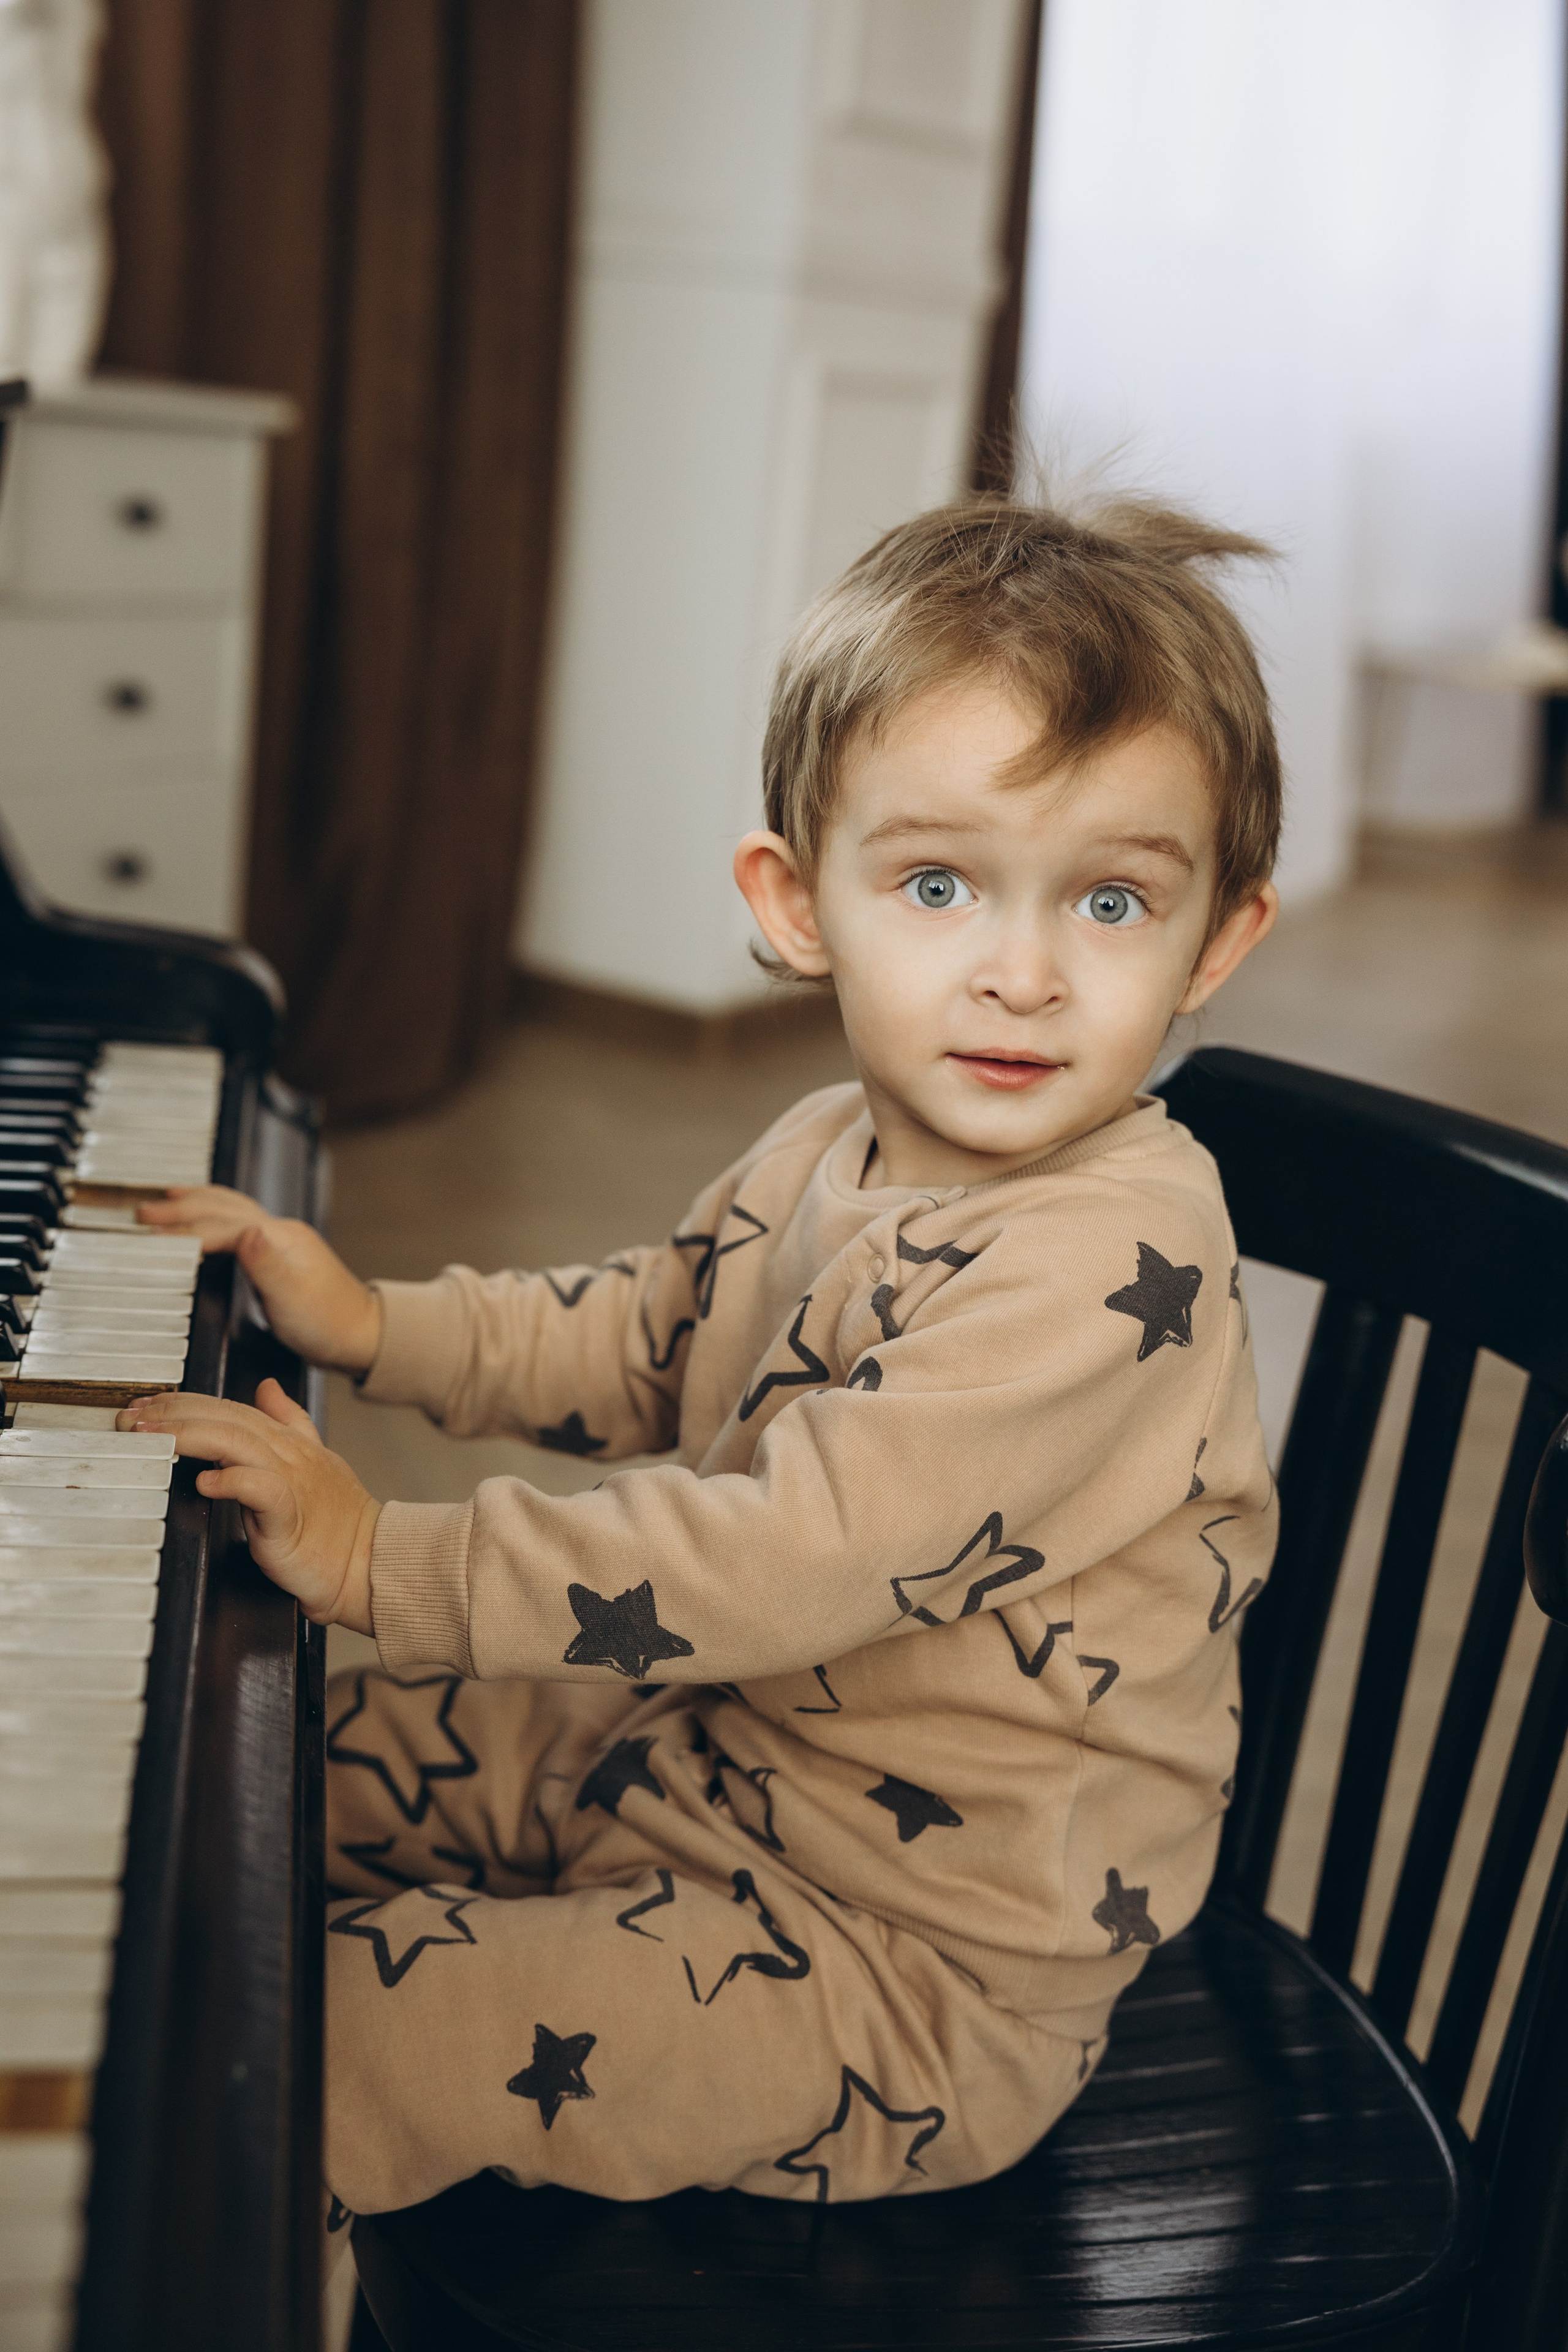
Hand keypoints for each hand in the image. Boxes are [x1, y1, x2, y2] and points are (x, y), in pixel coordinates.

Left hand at [118, 1378, 377, 1632]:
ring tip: (152, 1437)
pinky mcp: (291, 1517)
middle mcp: (289, 1453)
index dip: (186, 1402)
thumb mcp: (313, 1459)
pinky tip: (204, 1483)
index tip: (146, 1406)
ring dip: (190, 1436)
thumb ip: (289, 1421)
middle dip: (175, 1412)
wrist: (368, 1563)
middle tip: (133, 1417)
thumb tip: (267, 1387)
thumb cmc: (336, 1523)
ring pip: (237, 1444)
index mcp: (289, 1441)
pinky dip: (233, 1481)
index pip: (230, 1408)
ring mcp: (293, 1482)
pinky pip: (262, 1489)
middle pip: (227, 1418)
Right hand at [137, 1188, 381, 1372]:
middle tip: (145, 1213)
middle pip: (223, 1208)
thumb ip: (265, 1263)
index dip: (183, 1231)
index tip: (150, 1236)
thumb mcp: (292, 1296)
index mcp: (280, 1237)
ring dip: (198, 1203)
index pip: (221, 1227)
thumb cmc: (329, 1323)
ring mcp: (281, 1242)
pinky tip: (208, 1226)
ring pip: (232, 1209)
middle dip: (182, 1207)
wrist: (361, 1336)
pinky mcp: (280, 1256)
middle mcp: (281, 1232)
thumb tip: (244, 1231)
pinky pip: (238, 1225)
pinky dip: (215, 1218)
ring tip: (170, 1198)